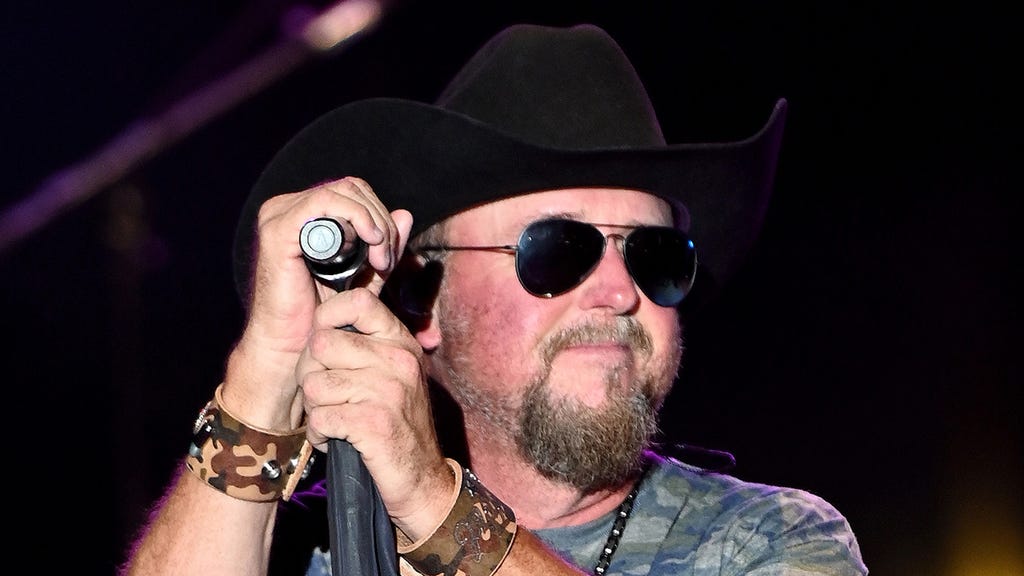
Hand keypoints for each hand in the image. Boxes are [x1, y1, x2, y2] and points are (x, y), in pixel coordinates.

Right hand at [221, 176, 410, 430]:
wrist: (293, 347)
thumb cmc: (322, 315)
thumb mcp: (363, 274)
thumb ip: (381, 245)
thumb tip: (405, 214)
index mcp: (303, 214)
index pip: (354, 192)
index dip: (381, 217)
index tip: (390, 256)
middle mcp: (286, 208)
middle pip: (353, 188)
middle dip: (381, 221)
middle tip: (388, 260)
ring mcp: (279, 215)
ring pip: (344, 191)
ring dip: (374, 223)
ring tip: (382, 261)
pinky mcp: (278, 230)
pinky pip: (326, 203)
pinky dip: (358, 218)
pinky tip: (372, 244)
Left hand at [297, 278, 452, 539]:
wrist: (422, 480)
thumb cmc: (398, 424)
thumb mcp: (393, 374)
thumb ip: (366, 345)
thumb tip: (319, 322)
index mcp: (401, 342)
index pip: (357, 301)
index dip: (326, 316)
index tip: (323, 344)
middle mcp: (398, 360)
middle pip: (320, 344)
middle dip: (310, 373)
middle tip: (325, 395)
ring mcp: (389, 390)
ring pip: (314, 383)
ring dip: (314, 408)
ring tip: (333, 419)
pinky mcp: (375, 423)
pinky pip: (320, 417)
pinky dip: (319, 434)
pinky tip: (335, 439)